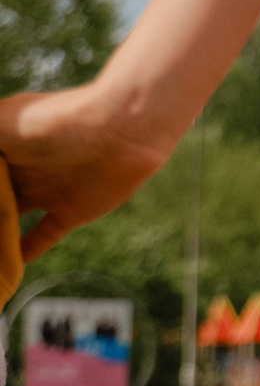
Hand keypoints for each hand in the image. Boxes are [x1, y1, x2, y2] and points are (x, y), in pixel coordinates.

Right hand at [0, 81, 179, 260]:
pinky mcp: (71, 211)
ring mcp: (46, 191)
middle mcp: (21, 169)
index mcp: (1, 147)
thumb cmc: (58, 119)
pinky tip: (10, 266)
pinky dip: (27, 251)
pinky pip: (44, 236)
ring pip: (9, 220)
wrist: (122, 126)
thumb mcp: (1, 125)